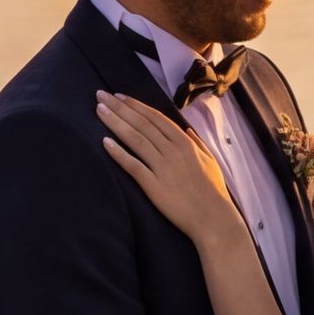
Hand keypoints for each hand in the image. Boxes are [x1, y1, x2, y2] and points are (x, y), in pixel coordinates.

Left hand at [94, 91, 240, 241]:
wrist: (214, 219)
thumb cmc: (213, 191)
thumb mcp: (210, 160)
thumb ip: (197, 142)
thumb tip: (186, 129)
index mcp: (185, 142)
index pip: (155, 118)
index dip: (135, 105)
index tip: (118, 96)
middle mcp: (173, 151)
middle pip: (141, 124)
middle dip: (119, 107)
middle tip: (100, 95)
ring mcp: (163, 167)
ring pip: (135, 139)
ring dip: (115, 122)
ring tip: (99, 110)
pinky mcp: (154, 186)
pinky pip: (133, 166)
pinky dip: (118, 153)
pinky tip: (105, 142)